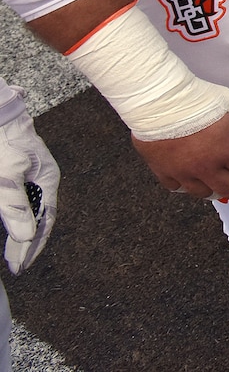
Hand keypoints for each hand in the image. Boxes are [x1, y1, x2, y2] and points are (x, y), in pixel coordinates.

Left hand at [0, 95, 57, 274]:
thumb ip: (15, 207)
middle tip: (15, 264)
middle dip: (25, 244)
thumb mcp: (5, 176)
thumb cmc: (3, 139)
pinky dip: (14, 217)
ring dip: (19, 232)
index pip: (45, 221)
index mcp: (47, 179)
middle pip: (38, 218)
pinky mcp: (15, 173)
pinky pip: (19, 201)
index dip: (32, 246)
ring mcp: (28, 176)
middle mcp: (40, 179)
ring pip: (27, 211)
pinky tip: (10, 226)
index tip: (21, 266)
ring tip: (11, 252)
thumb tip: (25, 236)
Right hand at [131, 101, 228, 204]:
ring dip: (219, 193)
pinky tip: (193, 185)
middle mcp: (206, 166)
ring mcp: (183, 172)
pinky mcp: (162, 170)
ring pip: (204, 193)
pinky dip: (188, 189)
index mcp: (227, 150)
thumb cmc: (195, 99)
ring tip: (225, 191)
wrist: (157, 101)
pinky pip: (177, 188)